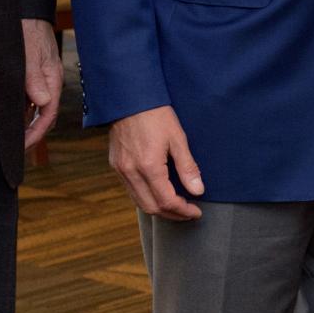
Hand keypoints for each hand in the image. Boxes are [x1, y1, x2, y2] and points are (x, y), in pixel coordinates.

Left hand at [20, 19, 62, 154]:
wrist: (26, 10)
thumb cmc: (27, 28)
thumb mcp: (29, 52)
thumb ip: (35, 77)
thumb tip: (42, 102)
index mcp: (52, 80)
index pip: (48, 115)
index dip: (35, 134)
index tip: (22, 147)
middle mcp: (49, 83)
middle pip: (44, 116)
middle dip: (31, 135)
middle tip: (14, 149)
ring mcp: (41, 79)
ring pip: (36, 109)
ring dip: (25, 124)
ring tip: (11, 138)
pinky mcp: (33, 75)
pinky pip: (29, 99)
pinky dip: (21, 111)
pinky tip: (10, 116)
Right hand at [107, 104, 204, 218]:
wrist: (129, 98)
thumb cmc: (156, 114)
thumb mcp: (177, 138)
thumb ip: (188, 167)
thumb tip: (198, 190)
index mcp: (148, 166)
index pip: (166, 201)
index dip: (183, 211)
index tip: (196, 211)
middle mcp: (131, 172)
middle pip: (151, 208)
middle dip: (172, 214)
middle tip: (188, 213)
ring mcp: (121, 170)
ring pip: (139, 202)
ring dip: (158, 209)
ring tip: (176, 207)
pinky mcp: (115, 165)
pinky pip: (131, 191)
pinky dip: (146, 198)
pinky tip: (159, 193)